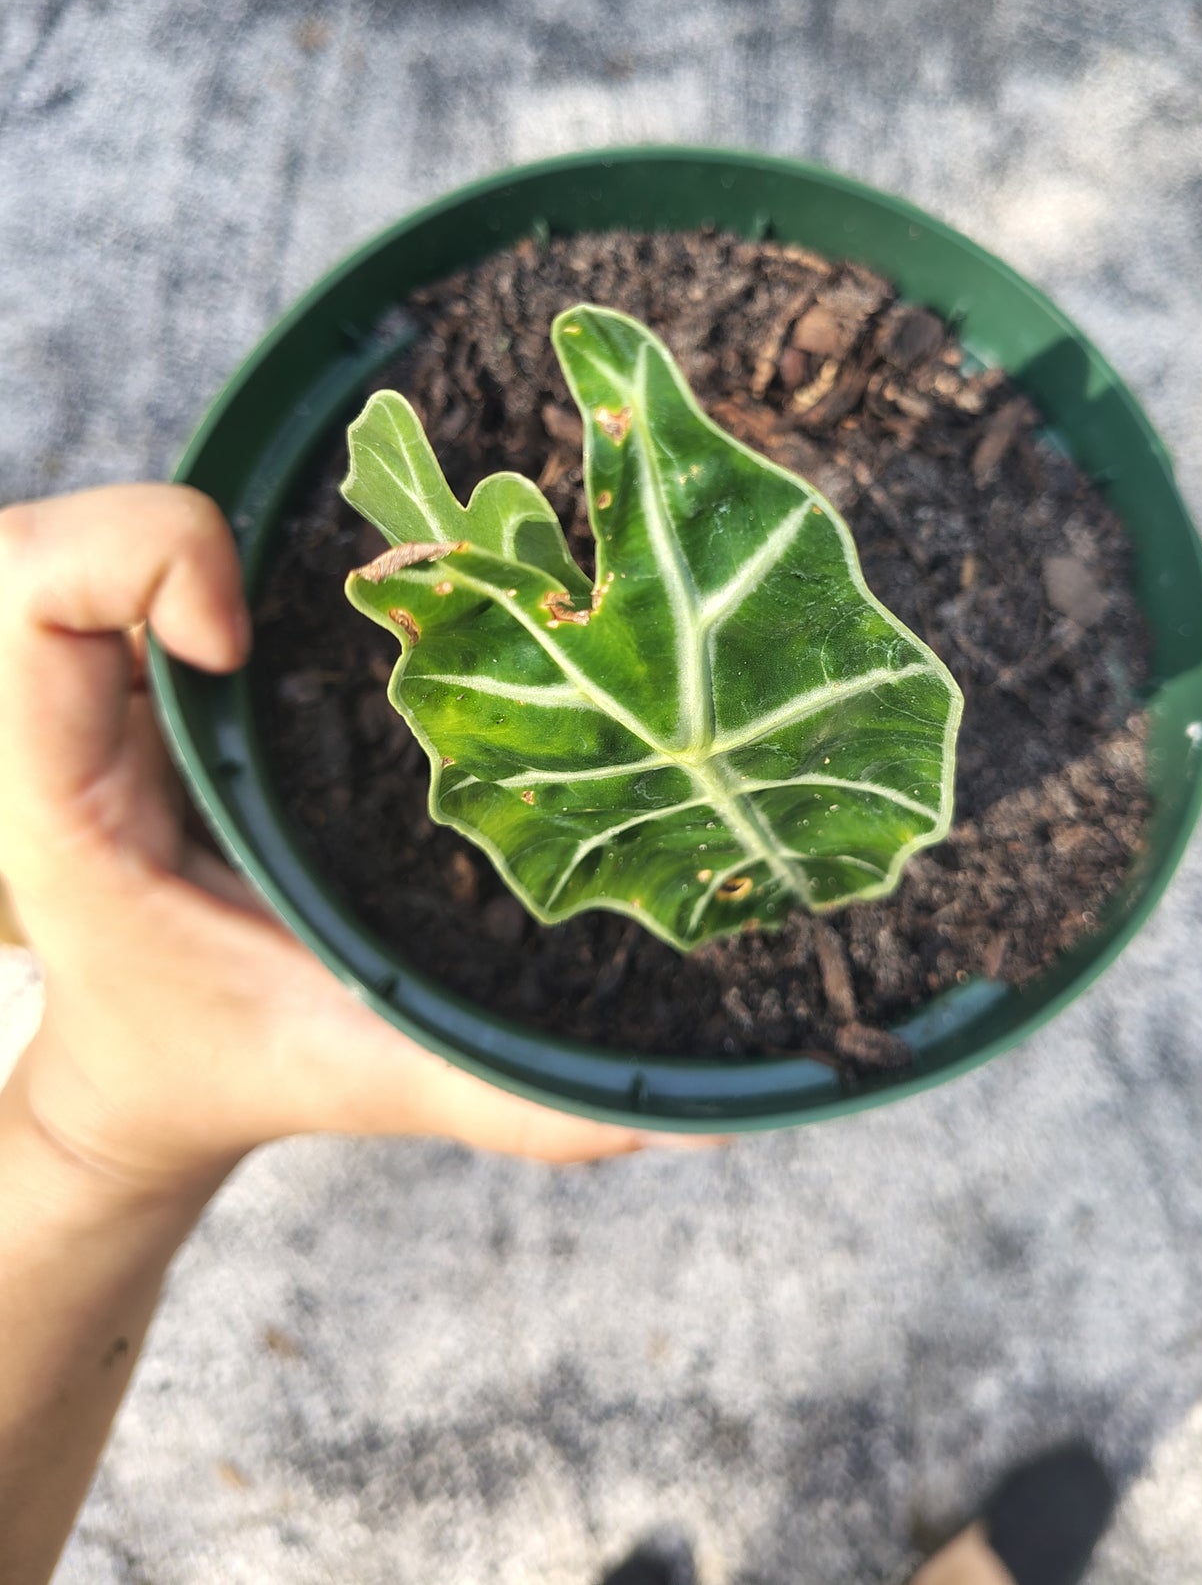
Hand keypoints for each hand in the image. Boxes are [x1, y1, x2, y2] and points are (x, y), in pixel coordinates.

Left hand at [0, 485, 674, 1194]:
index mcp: (72, 793)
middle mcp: (78, 718)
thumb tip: (687, 1122)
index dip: (135, 561)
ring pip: (104, 535)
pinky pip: (159, 563)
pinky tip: (352, 608)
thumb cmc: (220, 1064)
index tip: (232, 651)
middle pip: (65, 530)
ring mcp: (110, 688)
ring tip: (348, 598)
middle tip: (317, 603)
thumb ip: (509, 1093)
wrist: (146, 1081)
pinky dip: (238, 550)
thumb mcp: (366, 1071)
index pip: (30, 591)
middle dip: (190, 527)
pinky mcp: (150, 675)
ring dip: (218, 534)